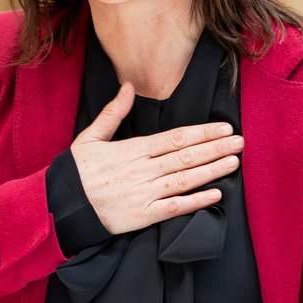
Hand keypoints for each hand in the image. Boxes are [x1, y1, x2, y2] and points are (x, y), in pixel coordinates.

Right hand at [69, 81, 243, 235]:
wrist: (62, 205)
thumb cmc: (76, 172)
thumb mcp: (90, 136)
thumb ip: (113, 112)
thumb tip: (128, 87)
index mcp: (133, 149)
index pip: (175, 138)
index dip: (202, 132)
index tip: (223, 128)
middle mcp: (143, 170)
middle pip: (187, 156)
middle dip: (216, 148)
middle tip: (240, 142)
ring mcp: (144, 193)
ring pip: (185, 179)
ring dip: (213, 170)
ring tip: (234, 162)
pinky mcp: (143, 216)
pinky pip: (175, 207)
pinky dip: (197, 201)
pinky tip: (216, 195)